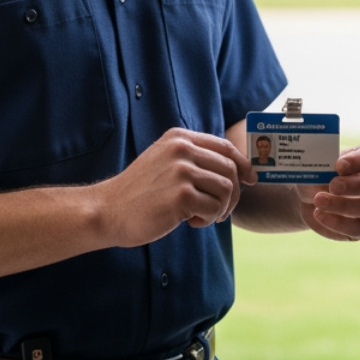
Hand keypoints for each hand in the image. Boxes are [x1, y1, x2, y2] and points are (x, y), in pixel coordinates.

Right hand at [103, 127, 253, 245]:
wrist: (108, 210)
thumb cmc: (141, 192)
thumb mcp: (166, 162)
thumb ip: (196, 159)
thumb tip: (242, 170)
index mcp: (179, 137)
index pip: (225, 146)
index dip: (243, 164)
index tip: (251, 180)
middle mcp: (182, 149)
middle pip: (231, 169)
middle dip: (232, 195)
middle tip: (219, 211)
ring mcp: (181, 171)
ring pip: (227, 189)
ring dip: (220, 209)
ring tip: (201, 216)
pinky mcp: (181, 195)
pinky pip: (215, 208)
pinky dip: (208, 219)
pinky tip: (191, 222)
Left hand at [296, 143, 359, 240]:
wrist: (312, 196)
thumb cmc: (322, 173)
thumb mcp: (319, 165)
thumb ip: (323, 166)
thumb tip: (322, 173)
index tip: (339, 164)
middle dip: (357, 185)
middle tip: (333, 186)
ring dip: (343, 205)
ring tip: (319, 201)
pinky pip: (359, 228)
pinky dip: (338, 223)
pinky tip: (319, 214)